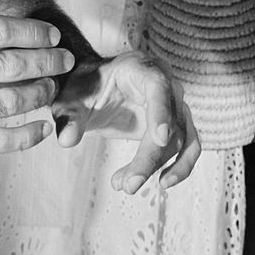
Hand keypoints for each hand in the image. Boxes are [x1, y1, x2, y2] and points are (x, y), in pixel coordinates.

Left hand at [52, 51, 201, 194]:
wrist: (95, 87)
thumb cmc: (85, 87)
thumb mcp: (71, 99)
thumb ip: (69, 116)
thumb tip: (66, 139)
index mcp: (142, 68)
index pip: (158, 87)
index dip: (161, 112)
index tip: (159, 139)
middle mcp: (166, 83)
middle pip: (170, 121)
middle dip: (150, 157)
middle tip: (127, 185)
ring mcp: (175, 105)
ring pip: (181, 139)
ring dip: (159, 166)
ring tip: (127, 185)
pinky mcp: (176, 125)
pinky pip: (189, 147)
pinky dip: (181, 166)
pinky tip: (162, 182)